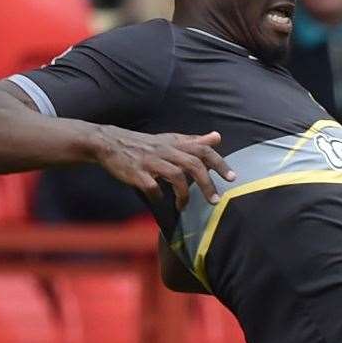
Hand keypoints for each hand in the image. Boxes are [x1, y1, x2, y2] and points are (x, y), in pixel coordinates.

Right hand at [92, 126, 233, 208]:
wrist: (109, 143)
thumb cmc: (144, 144)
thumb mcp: (170, 140)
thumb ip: (194, 141)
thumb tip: (217, 137)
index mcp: (175, 143)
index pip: (202, 150)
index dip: (219, 163)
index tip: (232, 177)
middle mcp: (165, 151)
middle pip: (193, 164)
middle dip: (207, 184)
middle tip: (215, 200)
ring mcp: (150, 162)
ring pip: (175, 175)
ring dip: (184, 194)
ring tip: (184, 206)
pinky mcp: (136, 173)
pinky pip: (152, 186)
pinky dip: (158, 196)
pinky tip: (160, 201)